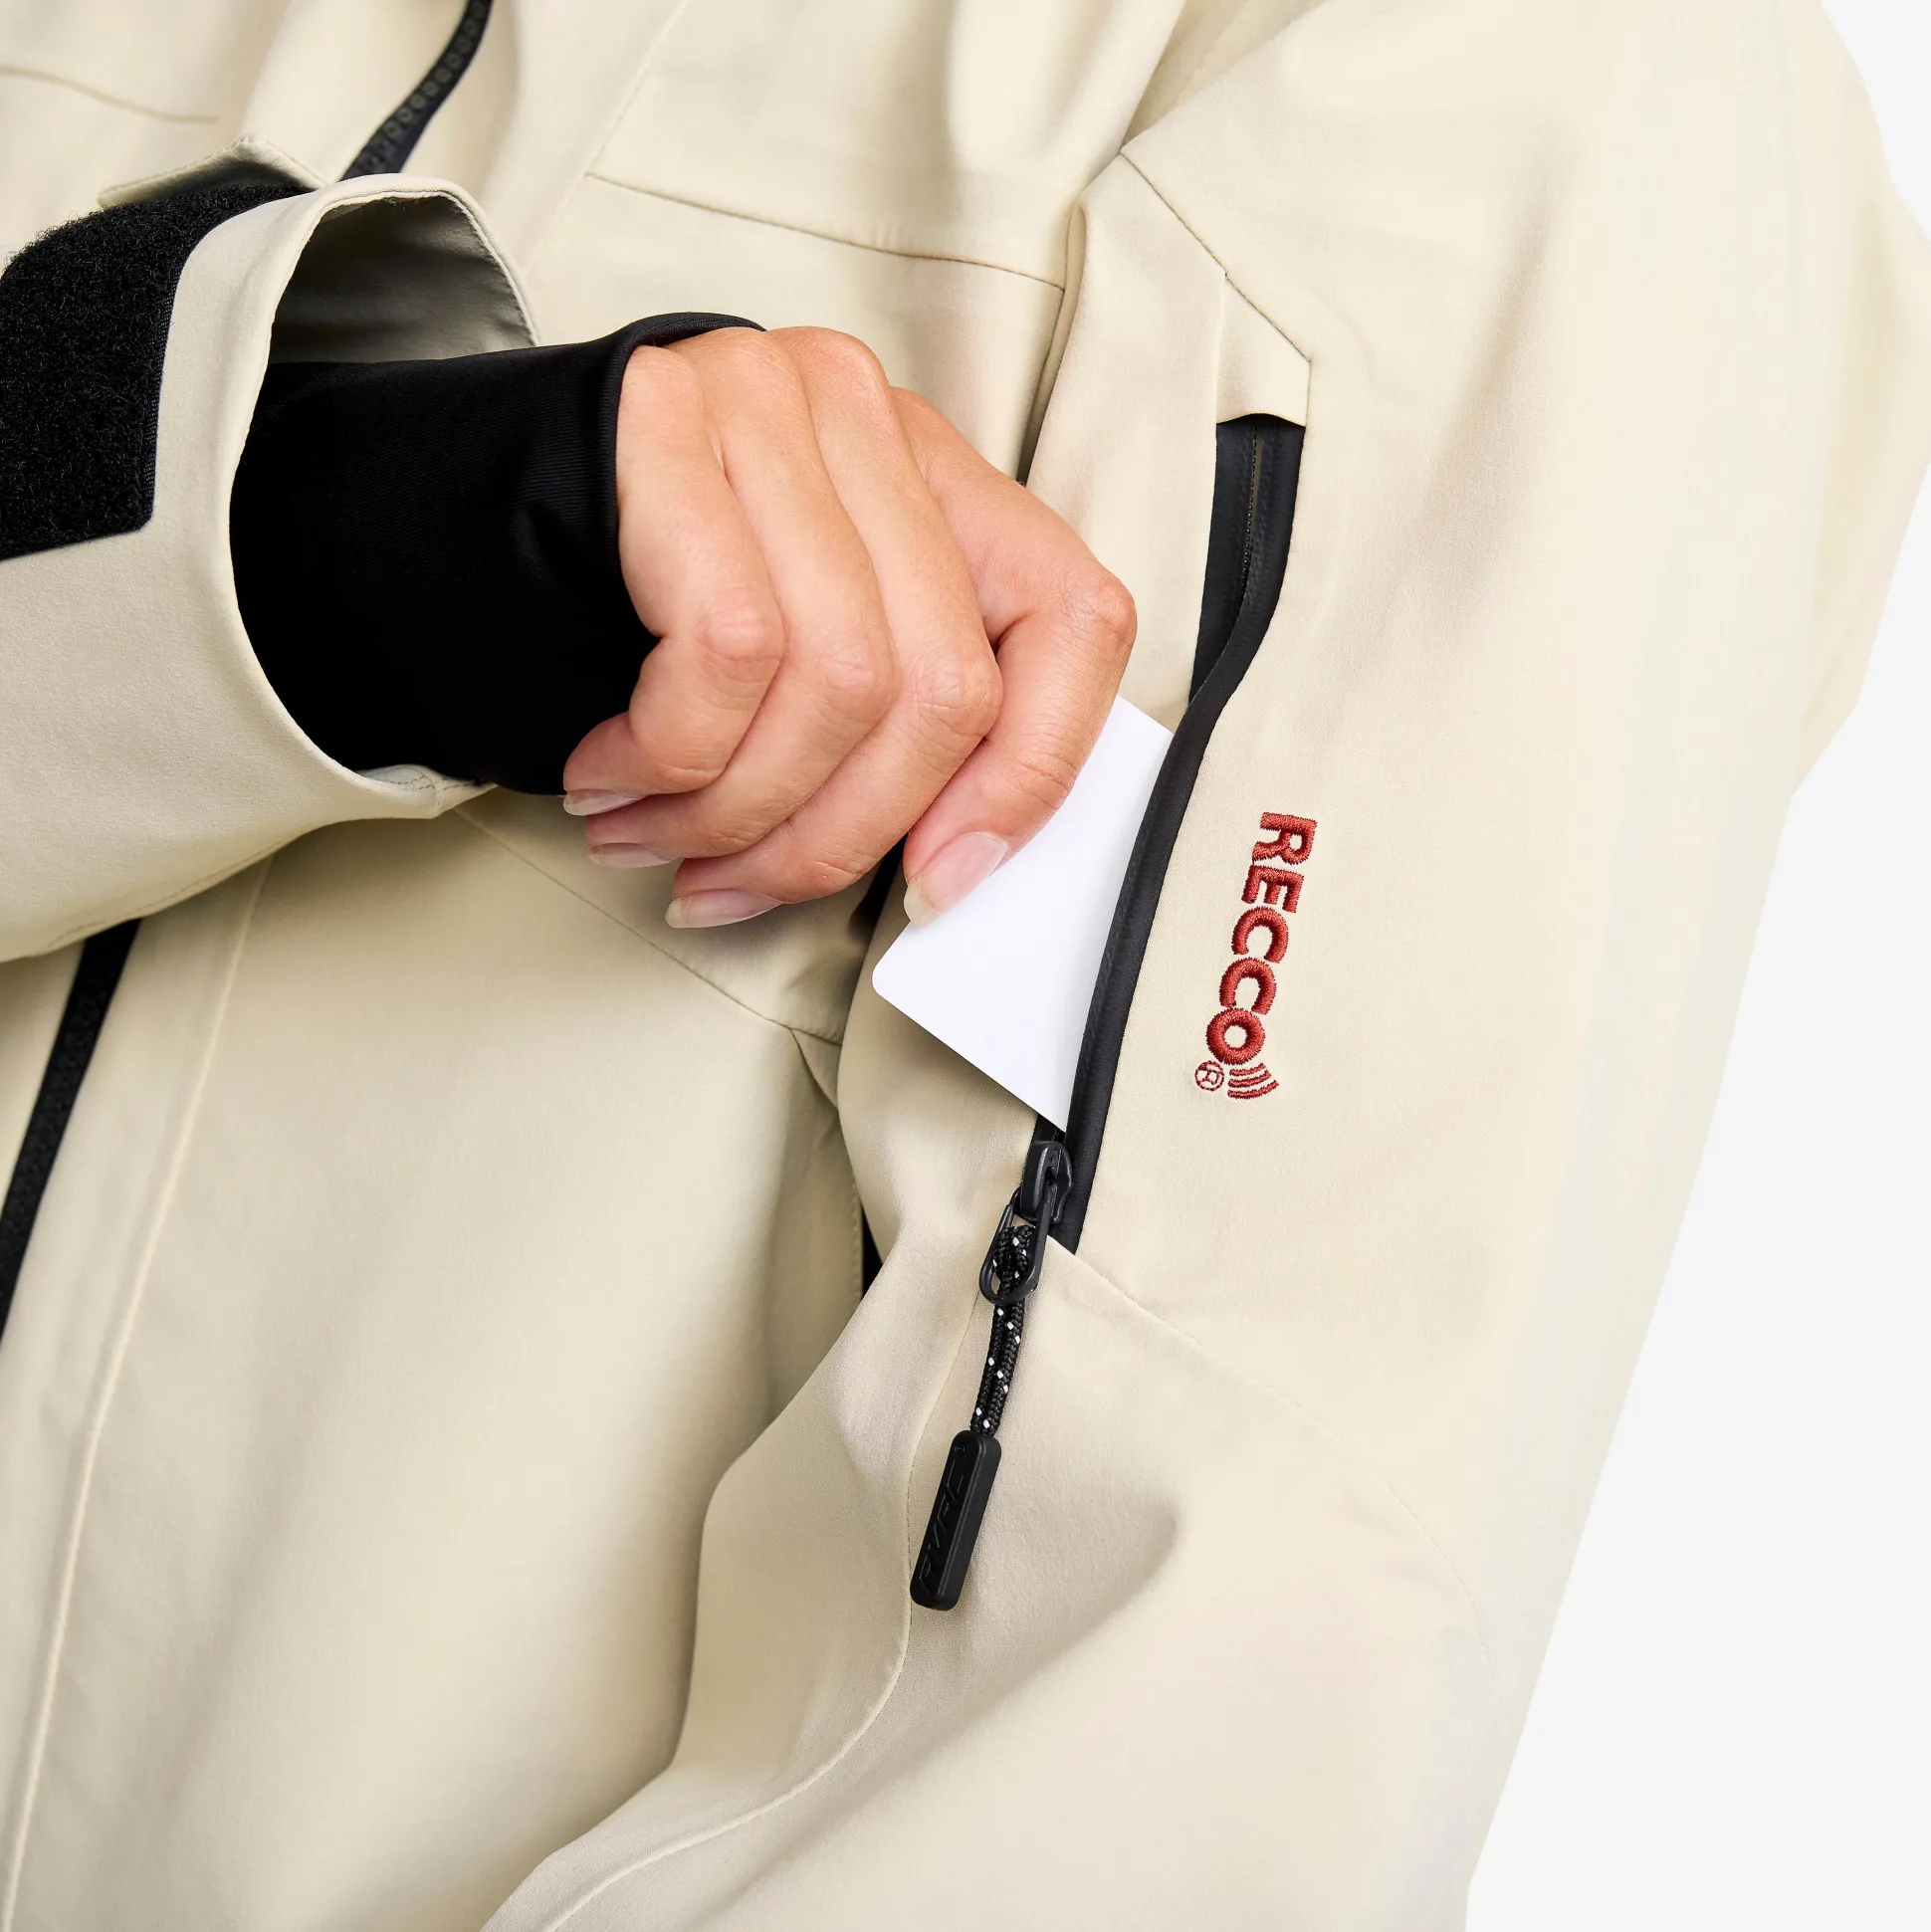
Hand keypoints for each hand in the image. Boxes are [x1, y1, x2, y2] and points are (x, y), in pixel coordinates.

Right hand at [560, 327, 1134, 927]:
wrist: (431, 519)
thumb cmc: (630, 613)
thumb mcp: (796, 653)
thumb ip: (889, 720)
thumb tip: (951, 865)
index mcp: (936, 476)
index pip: (1073, 619)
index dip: (1032, 775)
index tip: (943, 877)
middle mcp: (868, 420)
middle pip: (941, 686)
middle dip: (837, 837)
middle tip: (740, 883)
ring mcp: (772, 404)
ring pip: (841, 684)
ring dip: (738, 814)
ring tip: (658, 839)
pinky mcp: (668, 424)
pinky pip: (730, 653)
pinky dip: (675, 758)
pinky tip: (613, 775)